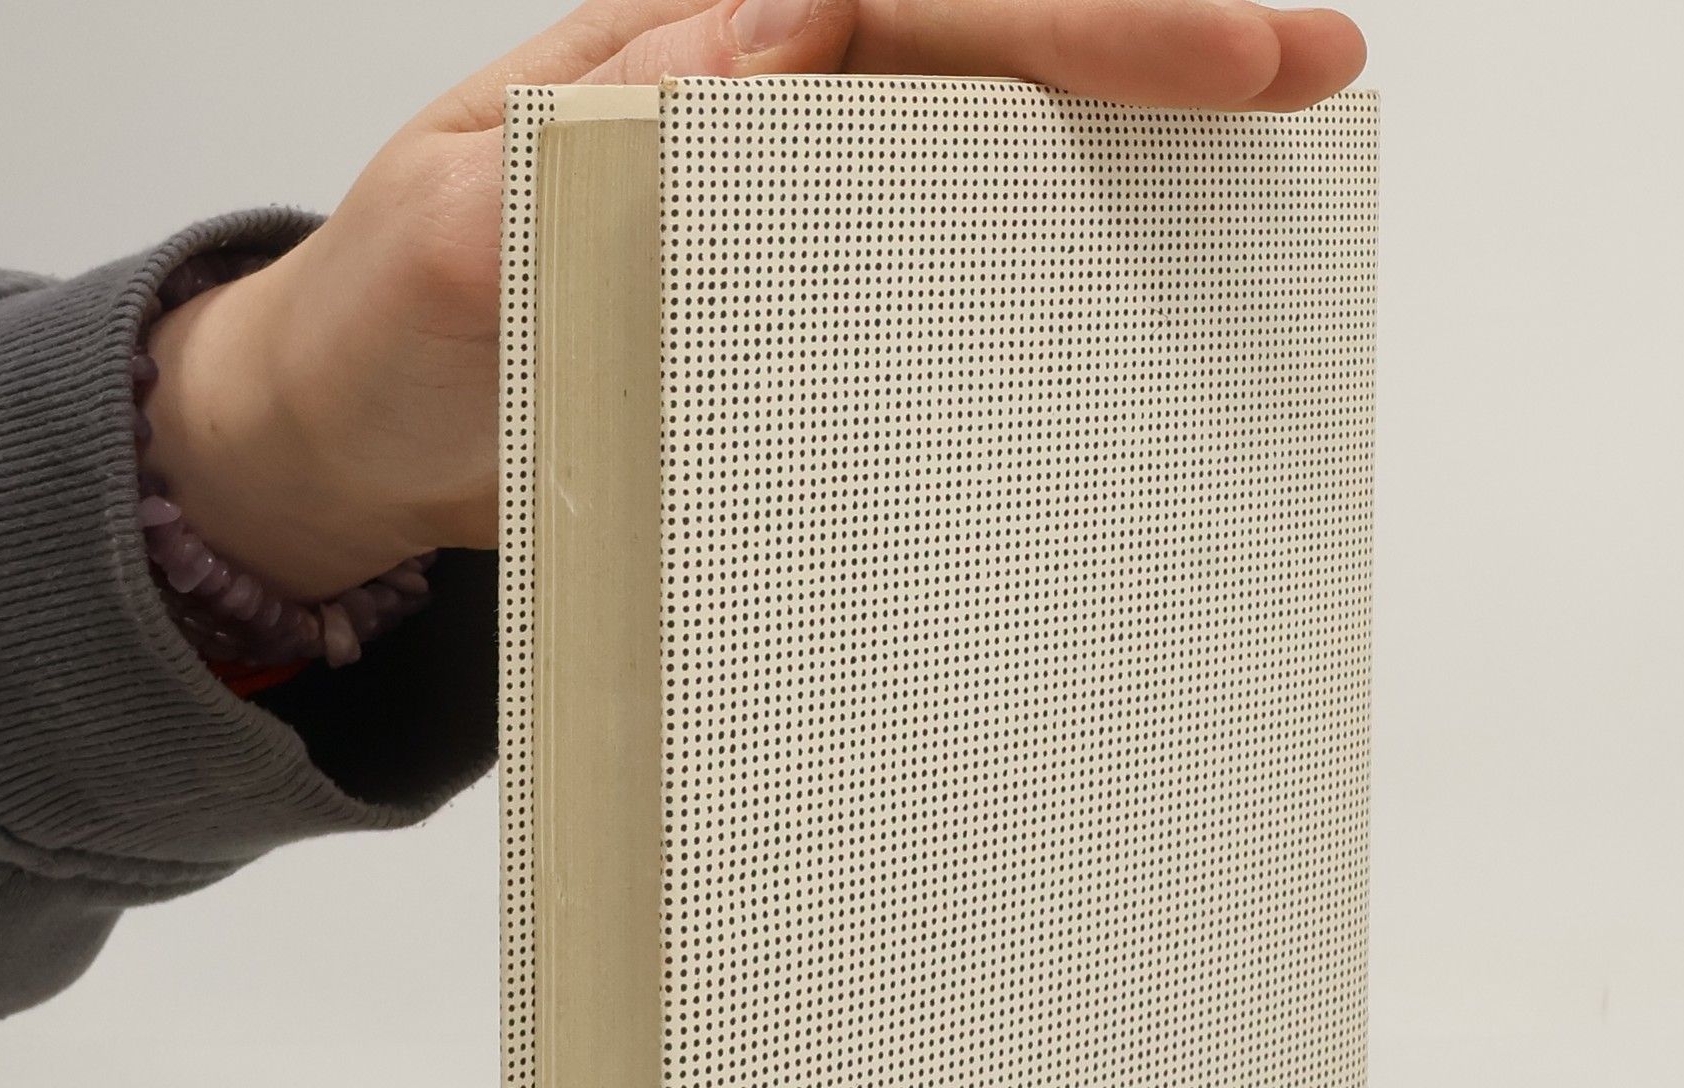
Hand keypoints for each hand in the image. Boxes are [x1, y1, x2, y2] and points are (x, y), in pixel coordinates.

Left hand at [145, 0, 1365, 599]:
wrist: (372, 448)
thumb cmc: (395, 340)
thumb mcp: (450, 230)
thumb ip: (584, 156)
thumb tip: (767, 49)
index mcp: (687, 63)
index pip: (910, 5)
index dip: (1065, 24)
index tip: (1212, 58)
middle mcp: (762, 117)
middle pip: (989, 52)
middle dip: (1152, 56)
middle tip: (1312, 77)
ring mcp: (793, 221)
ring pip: (987, 160)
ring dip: (1128, 167)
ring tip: (1270, 184)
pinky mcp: (803, 319)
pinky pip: (940, 285)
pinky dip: (1038, 290)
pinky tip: (1127, 309)